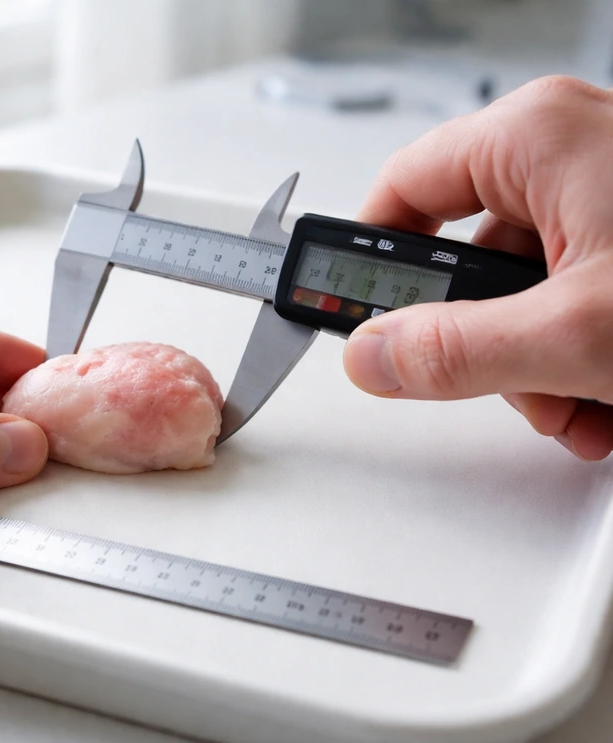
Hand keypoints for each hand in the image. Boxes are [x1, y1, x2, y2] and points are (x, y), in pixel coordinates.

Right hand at [343, 75, 612, 460]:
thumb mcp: (576, 334)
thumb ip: (452, 352)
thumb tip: (373, 357)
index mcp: (535, 139)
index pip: (400, 191)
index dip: (368, 262)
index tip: (354, 316)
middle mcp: (571, 154)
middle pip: (468, 262)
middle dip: (486, 346)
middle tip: (515, 386)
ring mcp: (611, 198)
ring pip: (525, 296)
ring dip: (539, 369)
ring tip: (589, 404)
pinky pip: (576, 301)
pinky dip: (583, 361)